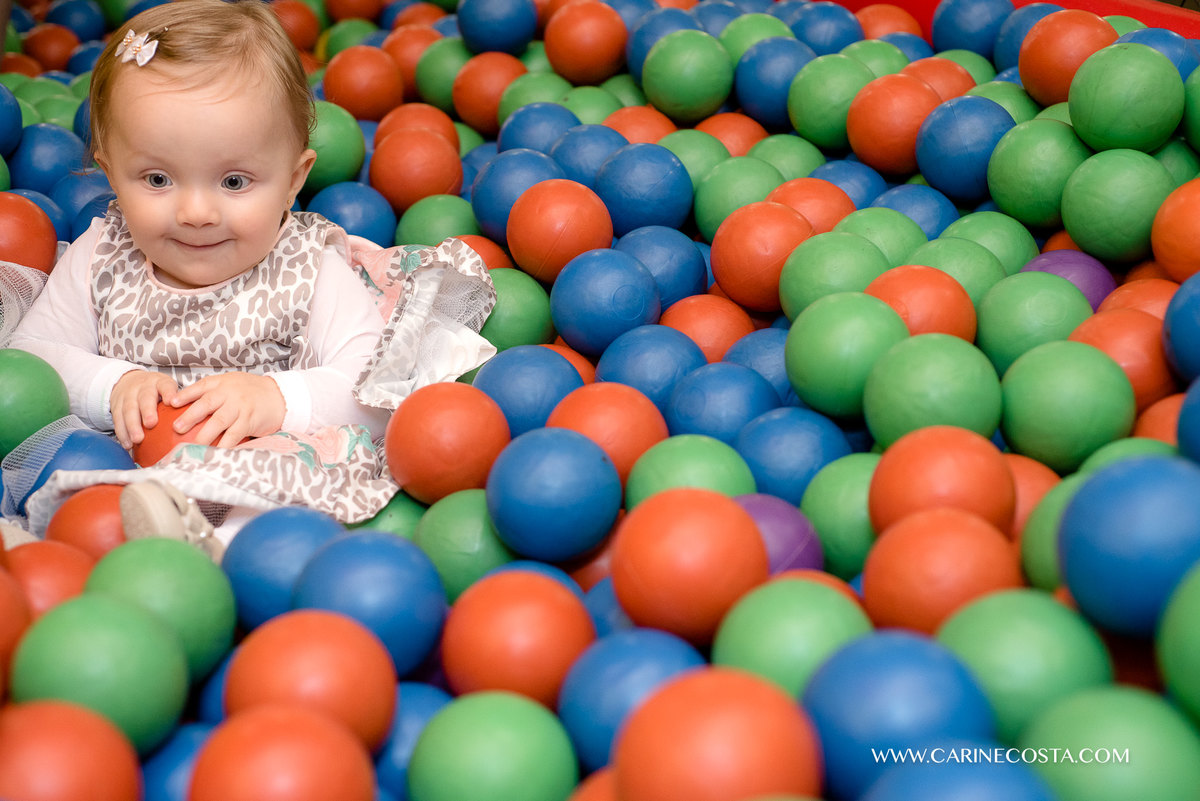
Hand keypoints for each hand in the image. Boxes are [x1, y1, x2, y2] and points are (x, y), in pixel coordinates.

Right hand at [111, 370, 179, 448]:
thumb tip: (200, 422)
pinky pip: (117, 419)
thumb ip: (180, 401)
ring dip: (132, 426)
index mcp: (159, 382)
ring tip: (137, 439)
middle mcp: (142, 388)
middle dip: (147, 411)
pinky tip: (127, 444)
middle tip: (151, 424)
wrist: (128, 380)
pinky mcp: (116, 406)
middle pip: (144, 399)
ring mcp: (128, 396)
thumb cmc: (155, 390)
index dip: (168, 393)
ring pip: (128, 410)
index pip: (165, 385)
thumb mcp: (167, 388)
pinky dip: (122, 433)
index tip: (172, 402)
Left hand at [170, 372, 285, 447]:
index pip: (200, 387)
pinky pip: (234, 435)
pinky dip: (224, 445)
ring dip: (204, 435)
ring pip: (218, 422)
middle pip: (206, 405)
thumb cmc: (252, 392)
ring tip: (192, 446)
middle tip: (176, 428)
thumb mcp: (232, 384)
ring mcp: (240, 407)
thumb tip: (186, 405)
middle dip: (190, 417)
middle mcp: (230, 393)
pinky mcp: (249, 420)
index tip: (171, 403)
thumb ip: (214, 392)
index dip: (185, 395)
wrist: (280, 396)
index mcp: (222, 383)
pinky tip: (215, 453)